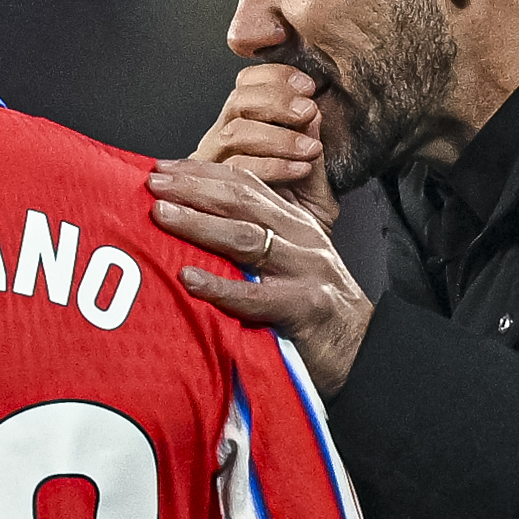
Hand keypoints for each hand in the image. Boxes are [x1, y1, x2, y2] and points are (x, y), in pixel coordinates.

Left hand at [149, 159, 373, 394]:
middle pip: (242, 201)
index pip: (246, 184)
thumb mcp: (292, 262)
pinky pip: (254, 296)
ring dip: (198, 224)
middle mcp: (301, 239)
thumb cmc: (317, 310)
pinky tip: (188, 279)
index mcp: (295, 224)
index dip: (203, 172)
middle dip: (193, 188)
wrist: (366, 349)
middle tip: (152, 184)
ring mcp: (304, 271)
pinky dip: (219, 286)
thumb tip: (204, 225)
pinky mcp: (304, 308)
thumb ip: (258, 241)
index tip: (162, 168)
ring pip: (246, 239)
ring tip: (160, 216)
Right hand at [192, 64, 339, 229]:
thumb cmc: (296, 220)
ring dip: (276, 136)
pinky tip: (298, 170)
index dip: (275, 77)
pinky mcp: (204, 194)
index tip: (308, 84)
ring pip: (234, 133)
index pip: (248, 84)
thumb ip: (311, 145)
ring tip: (308, 148)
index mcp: (242, 129)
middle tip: (307, 110)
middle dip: (275, 101)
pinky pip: (234, 171)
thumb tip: (313, 111)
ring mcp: (210, 168)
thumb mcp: (312, 178)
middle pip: (237, 102)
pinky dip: (272, 166)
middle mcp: (220, 144)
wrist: (288, 267)